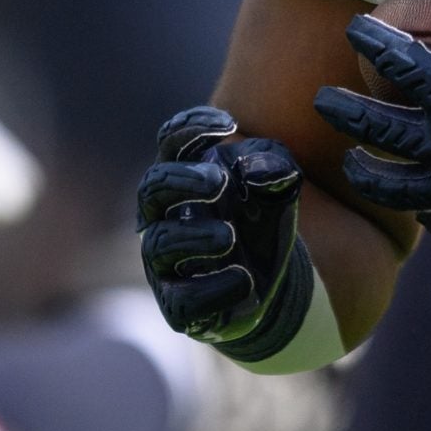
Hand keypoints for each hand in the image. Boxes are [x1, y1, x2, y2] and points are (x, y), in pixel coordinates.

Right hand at [136, 107, 312, 349]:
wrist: (273, 286)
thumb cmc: (260, 221)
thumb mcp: (277, 187)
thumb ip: (273, 168)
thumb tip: (260, 172)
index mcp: (185, 177)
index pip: (172, 142)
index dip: (191, 127)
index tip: (229, 124)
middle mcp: (165, 216)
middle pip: (153, 189)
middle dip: (183, 181)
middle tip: (218, 181)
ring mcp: (167, 263)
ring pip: (160, 243)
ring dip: (195, 236)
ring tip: (229, 237)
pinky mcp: (180, 306)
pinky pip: (183, 299)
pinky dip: (213, 287)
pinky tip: (243, 278)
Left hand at [313, 0, 430, 266]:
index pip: (404, 66)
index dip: (376, 42)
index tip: (354, 28)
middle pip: (383, 129)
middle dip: (349, 113)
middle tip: (320, 101)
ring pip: (397, 186)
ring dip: (370, 174)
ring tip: (351, 163)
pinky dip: (429, 219)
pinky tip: (423, 215)